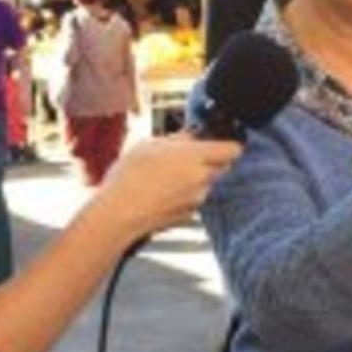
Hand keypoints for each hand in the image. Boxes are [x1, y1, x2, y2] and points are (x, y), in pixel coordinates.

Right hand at [98, 135, 241, 242]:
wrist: (119, 212)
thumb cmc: (130, 176)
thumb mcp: (150, 144)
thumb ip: (177, 139)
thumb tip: (190, 135)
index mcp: (196, 156)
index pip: (232, 149)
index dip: (228, 145)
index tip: (219, 143)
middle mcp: (202, 178)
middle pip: (222, 167)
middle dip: (210, 161)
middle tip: (187, 158)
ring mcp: (197, 199)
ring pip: (206, 184)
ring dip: (195, 179)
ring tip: (166, 177)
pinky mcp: (189, 215)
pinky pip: (193, 200)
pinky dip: (184, 196)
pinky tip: (162, 193)